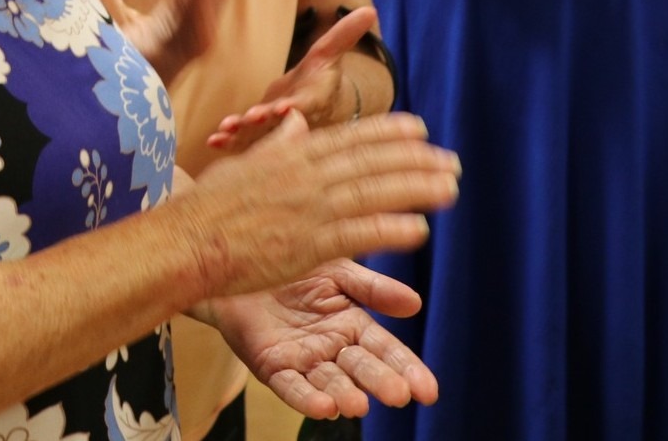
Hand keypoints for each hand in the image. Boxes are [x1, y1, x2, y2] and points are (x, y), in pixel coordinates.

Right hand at [179, 110, 458, 299]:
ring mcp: (307, 209)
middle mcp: (304, 176)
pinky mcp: (307, 245)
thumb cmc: (207, 208)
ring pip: (374, 193)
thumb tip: (297, 123)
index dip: (388, 132)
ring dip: (416, 188)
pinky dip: (391, 229)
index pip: (349, 138)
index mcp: (290, 155)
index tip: (419, 129)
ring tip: (450, 188)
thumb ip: (277, 145)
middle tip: (451, 160)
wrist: (185, 241)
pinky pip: (359, 233)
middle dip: (415, 159)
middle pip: (371, 162)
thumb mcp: (243, 164)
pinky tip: (420, 228)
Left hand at [208, 8, 378, 152]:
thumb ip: (344, 35)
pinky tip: (212, 141)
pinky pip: (242, 144)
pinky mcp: (258, 140)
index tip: (287, 107)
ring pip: (258, 138)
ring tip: (225, 132)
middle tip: (250, 119)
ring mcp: (275, 135)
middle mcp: (293, 124)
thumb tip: (370, 10)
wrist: (308, 108)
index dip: (297, 108)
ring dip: (242, 136)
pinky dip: (228, 143)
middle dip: (265, 123)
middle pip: (280, 126)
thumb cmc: (320, 79)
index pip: (306, 106)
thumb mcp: (329, 56)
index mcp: (312, 103)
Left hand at [212, 259, 436, 417]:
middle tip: (398, 395)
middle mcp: (331, 348)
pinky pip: (290, 386)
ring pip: (328, 382)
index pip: (386, 350)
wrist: (239, 258)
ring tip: (358, 405)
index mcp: (352, 324)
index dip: (407, 369)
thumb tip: (415, 304)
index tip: (428, 391)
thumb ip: (373, 288)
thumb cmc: (292, 266)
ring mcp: (302, 360)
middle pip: (360, 368)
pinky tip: (324, 408)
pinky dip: (306, 399)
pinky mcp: (272, 366)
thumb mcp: (337, 270)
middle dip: (380, 382)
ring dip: (344, 395)